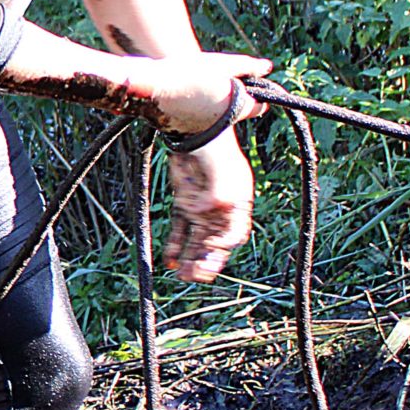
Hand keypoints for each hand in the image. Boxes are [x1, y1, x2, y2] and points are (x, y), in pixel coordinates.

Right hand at [137, 51, 268, 135]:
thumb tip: (267, 67)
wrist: (148, 87)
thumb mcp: (221, 64)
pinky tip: (184, 91)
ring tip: (198, 80)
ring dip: (215, 100)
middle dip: (234, 94)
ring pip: (218, 113)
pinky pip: (200, 118)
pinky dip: (198, 106)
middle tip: (219, 75)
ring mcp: (203, 130)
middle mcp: (223, 124)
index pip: (261, 105)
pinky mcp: (185, 130)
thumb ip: (247, 66)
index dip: (259, 91)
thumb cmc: (186, 72)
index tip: (250, 79)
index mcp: (237, 108)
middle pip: (238, 108)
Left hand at [163, 134, 254, 280]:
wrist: (194, 131)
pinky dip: (176, 246)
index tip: (212, 255)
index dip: (224, 248)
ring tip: (183, 277)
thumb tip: (222, 240)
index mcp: (238, 205)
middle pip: (214, 242)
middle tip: (196, 277)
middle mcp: (221, 209)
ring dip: (190, 258)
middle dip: (205, 261)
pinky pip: (180, 229)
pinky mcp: (184, 202)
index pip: (234, 235)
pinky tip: (171, 262)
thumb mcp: (224, 186)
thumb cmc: (215, 155)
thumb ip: (222, 213)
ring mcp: (201, 206)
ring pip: (196, 239)